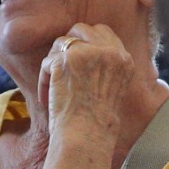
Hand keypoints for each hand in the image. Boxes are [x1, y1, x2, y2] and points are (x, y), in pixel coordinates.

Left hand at [39, 23, 139, 168]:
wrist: (86, 138)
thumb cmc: (96, 122)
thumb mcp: (112, 87)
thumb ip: (105, 65)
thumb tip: (83, 48)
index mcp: (124, 59)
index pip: (103, 32)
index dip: (86, 42)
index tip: (78, 60)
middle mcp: (109, 52)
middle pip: (81, 30)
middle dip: (68, 46)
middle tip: (61, 68)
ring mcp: (87, 54)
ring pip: (61, 43)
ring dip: (54, 64)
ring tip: (54, 88)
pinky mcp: (66, 61)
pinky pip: (47, 62)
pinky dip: (44, 80)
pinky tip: (47, 97)